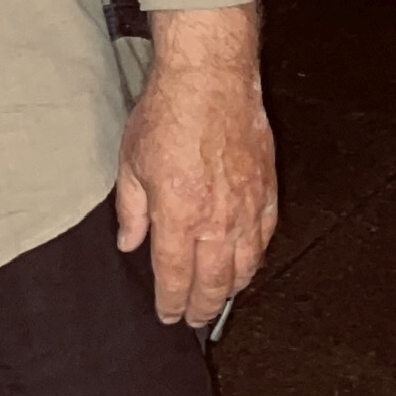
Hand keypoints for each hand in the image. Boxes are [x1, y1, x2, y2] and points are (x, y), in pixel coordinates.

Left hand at [112, 6, 277, 326]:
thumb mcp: (131, 161)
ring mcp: (247, 207)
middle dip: (202, 306)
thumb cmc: (168, 111)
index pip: (174, 276)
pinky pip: (265, 237)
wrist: (209, 77)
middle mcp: (216, 218)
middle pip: (213, 281)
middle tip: (194, 318)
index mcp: (178, 213)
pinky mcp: (267, 190)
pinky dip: (256, 257)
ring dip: (230, 288)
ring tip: (218, 298)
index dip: (170, 302)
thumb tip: (129, 243)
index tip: (167, 314)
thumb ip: (131, 210)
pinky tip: (248, 263)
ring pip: (245, 266)